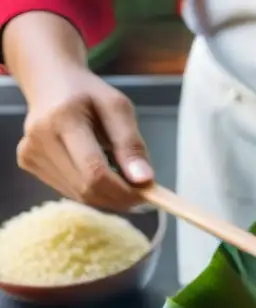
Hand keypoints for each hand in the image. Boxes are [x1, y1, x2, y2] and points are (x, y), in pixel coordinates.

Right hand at [17, 64, 152, 209]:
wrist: (50, 82)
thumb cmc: (88, 94)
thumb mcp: (118, 108)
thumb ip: (131, 144)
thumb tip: (144, 180)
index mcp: (63, 119)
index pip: (95, 171)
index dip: (123, 191)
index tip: (147, 193)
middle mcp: (40, 138)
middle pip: (86, 188)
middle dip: (118, 197)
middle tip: (138, 190)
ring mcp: (30, 152)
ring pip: (78, 195)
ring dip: (106, 195)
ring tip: (119, 177)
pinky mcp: (28, 162)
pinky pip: (68, 190)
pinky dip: (90, 190)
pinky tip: (96, 172)